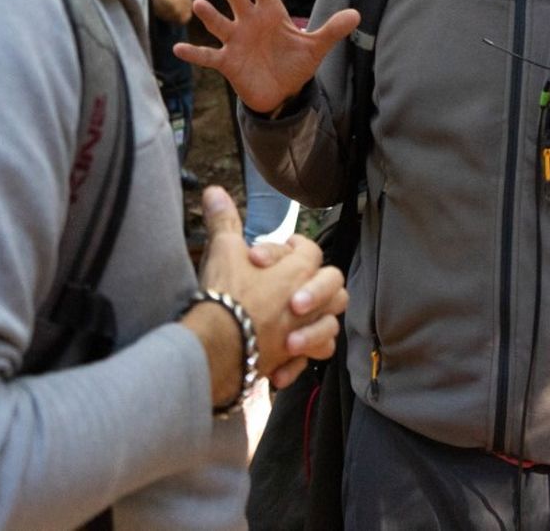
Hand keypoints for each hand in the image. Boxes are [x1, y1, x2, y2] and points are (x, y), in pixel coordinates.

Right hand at [175, 0, 359, 113]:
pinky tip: (179, 49)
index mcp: (270, 13)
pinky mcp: (227, 62)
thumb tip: (357, 14)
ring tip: (199, 4)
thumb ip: (332, 30)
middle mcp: (249, 22)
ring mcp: (235, 40)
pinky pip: (208, 56)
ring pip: (220, 23)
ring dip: (210, 15)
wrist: (281, 92)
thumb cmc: (294, 63)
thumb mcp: (315, 47)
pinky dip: (194, 53)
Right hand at [189, 187, 347, 399]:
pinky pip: (313, 357)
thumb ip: (224, 221)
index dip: (298, 247)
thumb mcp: (223, 250)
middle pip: (335, 287)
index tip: (286, 248)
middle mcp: (309, 302)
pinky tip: (285, 353)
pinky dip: (303, 356)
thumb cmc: (224, 294)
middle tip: (294, 287)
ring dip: (316, 321)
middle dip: (319, 285)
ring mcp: (304, 332)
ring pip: (331, 325)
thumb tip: (214, 191)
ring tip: (293, 319)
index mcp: (297, 272)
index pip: (311, 251)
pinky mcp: (292, 359)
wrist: (215, 345)